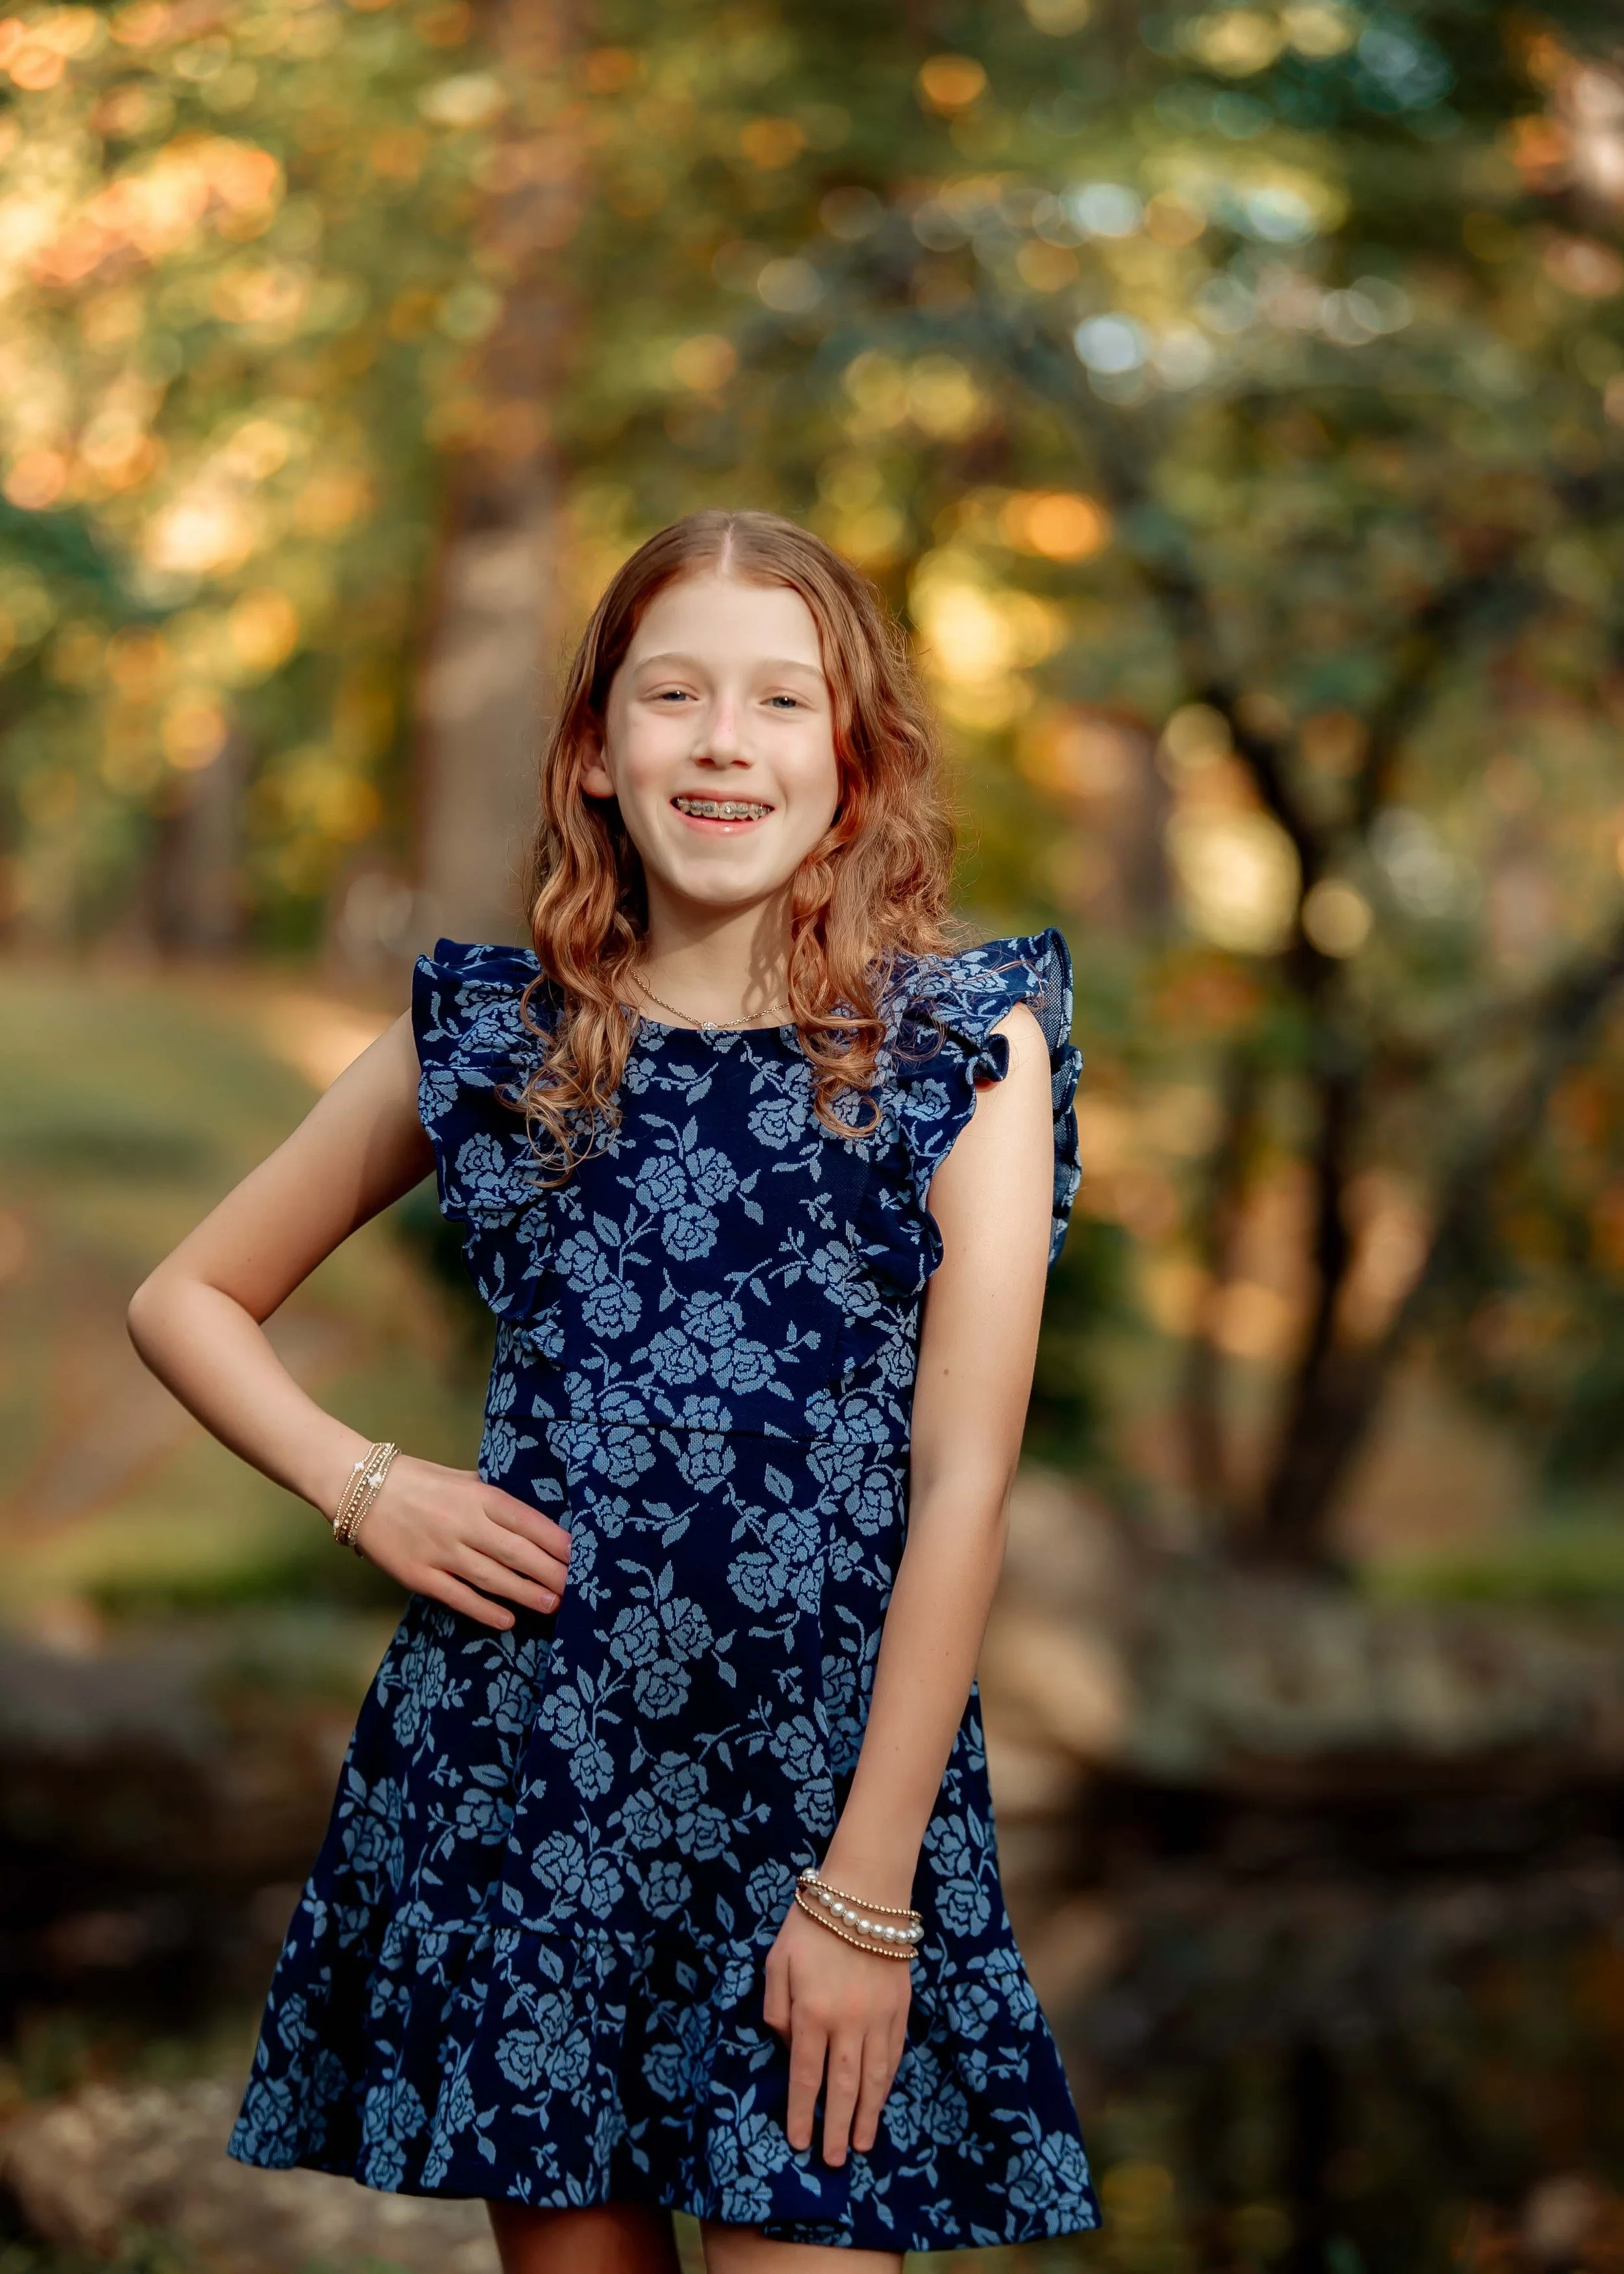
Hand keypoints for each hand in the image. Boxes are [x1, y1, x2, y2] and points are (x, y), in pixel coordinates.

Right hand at [350, 1455, 569, 1630]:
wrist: (360, 1487)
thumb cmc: (418, 1480)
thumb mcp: (462, 1478)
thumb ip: (493, 1496)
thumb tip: (531, 1518)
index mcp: (479, 1495)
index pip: (528, 1521)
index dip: (556, 1542)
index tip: (580, 1556)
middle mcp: (464, 1523)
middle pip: (517, 1553)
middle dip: (551, 1572)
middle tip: (577, 1589)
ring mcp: (441, 1551)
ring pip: (493, 1577)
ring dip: (526, 1593)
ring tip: (553, 1605)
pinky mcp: (419, 1575)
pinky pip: (458, 1596)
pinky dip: (484, 1610)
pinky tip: (507, 1620)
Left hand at [762, 1897, 910, 2166]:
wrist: (864, 1890)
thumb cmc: (812, 1923)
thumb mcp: (776, 1961)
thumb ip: (776, 2009)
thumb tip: (786, 2048)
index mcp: (812, 2013)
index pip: (805, 2077)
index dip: (801, 2113)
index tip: (798, 2142)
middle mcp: (847, 2023)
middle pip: (843, 2088)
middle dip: (838, 2128)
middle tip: (835, 2160)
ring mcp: (878, 2016)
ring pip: (874, 2078)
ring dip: (868, 2115)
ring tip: (864, 2144)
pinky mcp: (900, 2006)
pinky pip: (894, 2053)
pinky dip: (888, 2081)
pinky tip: (883, 2098)